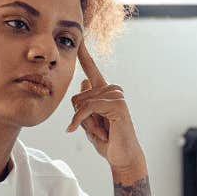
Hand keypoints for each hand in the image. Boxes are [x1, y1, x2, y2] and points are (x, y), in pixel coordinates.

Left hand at [67, 41, 144, 172]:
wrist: (122, 157)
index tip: (79, 38)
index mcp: (105, 92)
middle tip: (95, 130)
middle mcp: (112, 90)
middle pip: (78, 94)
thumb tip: (83, 80)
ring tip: (99, 132)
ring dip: (83, 121)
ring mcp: (117, 96)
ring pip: (82, 101)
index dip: (84, 54)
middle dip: (79, 115)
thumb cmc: (107, 141)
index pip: (92, 69)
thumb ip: (85, 103)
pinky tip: (73, 130)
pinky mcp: (117, 104)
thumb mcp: (90, 121)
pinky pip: (88, 107)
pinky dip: (79, 120)